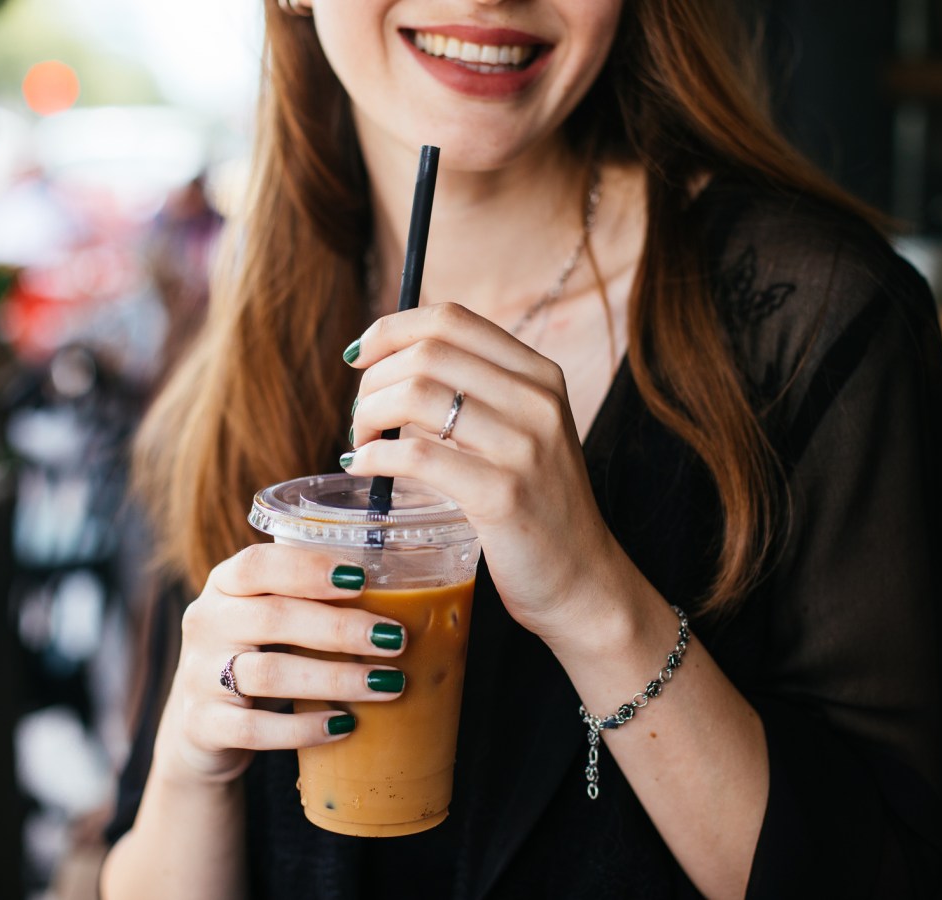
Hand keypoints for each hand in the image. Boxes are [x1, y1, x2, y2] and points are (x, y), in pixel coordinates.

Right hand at [152, 544, 406, 785]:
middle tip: (394, 638)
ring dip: (335, 678)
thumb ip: (316, 602)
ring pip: (268, 673)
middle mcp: (205, 622)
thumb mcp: (274, 621)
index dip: (309, 568)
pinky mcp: (203, 725)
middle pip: (272, 617)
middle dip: (340, 628)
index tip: (362, 578)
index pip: (257, 564)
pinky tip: (344, 726)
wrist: (202, 728)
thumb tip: (411, 597)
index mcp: (225, 584)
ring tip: (386, 684)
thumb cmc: (260, 656)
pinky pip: (254, 729)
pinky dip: (303, 729)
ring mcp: (198, 675)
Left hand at [343, 302, 623, 642]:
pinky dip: (374, 457)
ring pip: (415, 395)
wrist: (581, 582)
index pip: (451, 319)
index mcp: (540, 375)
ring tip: (359, 445)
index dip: (391, 330)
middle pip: (426, 353)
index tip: (359, 359)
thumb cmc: (534, 507)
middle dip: (372, 381)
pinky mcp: (503, 494)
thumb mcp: (521, 434)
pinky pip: (416, 455)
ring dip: (367, 416)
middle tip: (359, 419)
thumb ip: (475, 395)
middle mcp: (538, 400)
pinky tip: (364, 468)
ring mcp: (524, 446)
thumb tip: (387, 366)